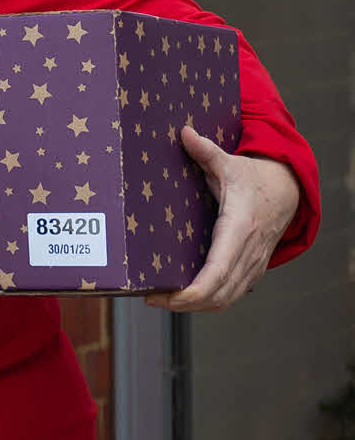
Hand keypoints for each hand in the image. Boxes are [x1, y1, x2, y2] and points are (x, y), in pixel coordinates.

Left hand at [147, 127, 300, 313]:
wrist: (288, 191)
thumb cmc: (253, 178)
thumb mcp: (230, 163)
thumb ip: (206, 151)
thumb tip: (184, 132)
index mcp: (239, 229)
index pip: (218, 271)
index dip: (192, 291)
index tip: (165, 296)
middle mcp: (248, 252)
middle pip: (219, 294)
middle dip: (184, 304)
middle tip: (151, 299)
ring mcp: (253, 263)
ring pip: (226, 299)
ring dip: (195, 307)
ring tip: (162, 301)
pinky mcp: (252, 268)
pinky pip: (232, 293)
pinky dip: (209, 301)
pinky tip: (184, 297)